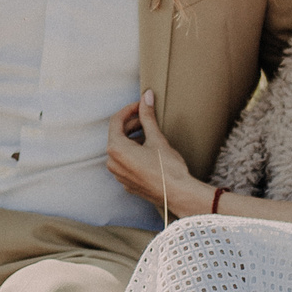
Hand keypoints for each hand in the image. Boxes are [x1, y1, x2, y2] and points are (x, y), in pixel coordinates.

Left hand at [105, 91, 218, 217]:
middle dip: (132, 124)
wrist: (178, 194)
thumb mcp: (156, 138)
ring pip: (121, 149)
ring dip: (133, 138)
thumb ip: (147, 116)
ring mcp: (119, 175)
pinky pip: (125, 162)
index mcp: (116, 149)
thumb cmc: (168, 168)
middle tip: (147, 117)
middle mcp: (112, 163)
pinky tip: (149, 151)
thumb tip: (146, 96)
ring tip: (150, 134)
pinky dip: (134, 153)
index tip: (142, 104)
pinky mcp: (127, 183)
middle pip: (117, 135)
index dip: (129, 109)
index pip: (116, 121)